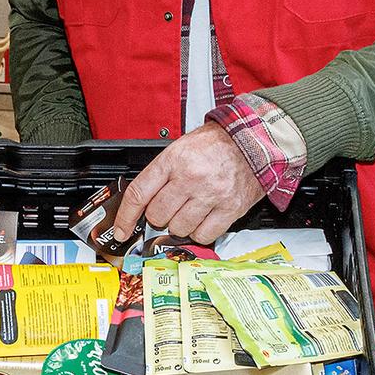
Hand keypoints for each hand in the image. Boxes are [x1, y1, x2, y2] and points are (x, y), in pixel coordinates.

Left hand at [112, 122, 263, 245]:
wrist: (253, 140)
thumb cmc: (217, 144)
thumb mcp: (181, 148)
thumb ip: (161, 173)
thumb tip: (142, 202)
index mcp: (173, 160)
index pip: (139, 193)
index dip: (125, 216)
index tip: (121, 229)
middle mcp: (190, 178)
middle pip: (157, 215)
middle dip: (158, 216)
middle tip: (168, 208)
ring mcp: (210, 195)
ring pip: (179, 228)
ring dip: (179, 224)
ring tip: (190, 209)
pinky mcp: (229, 209)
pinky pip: (204, 234)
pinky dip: (200, 232)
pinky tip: (203, 219)